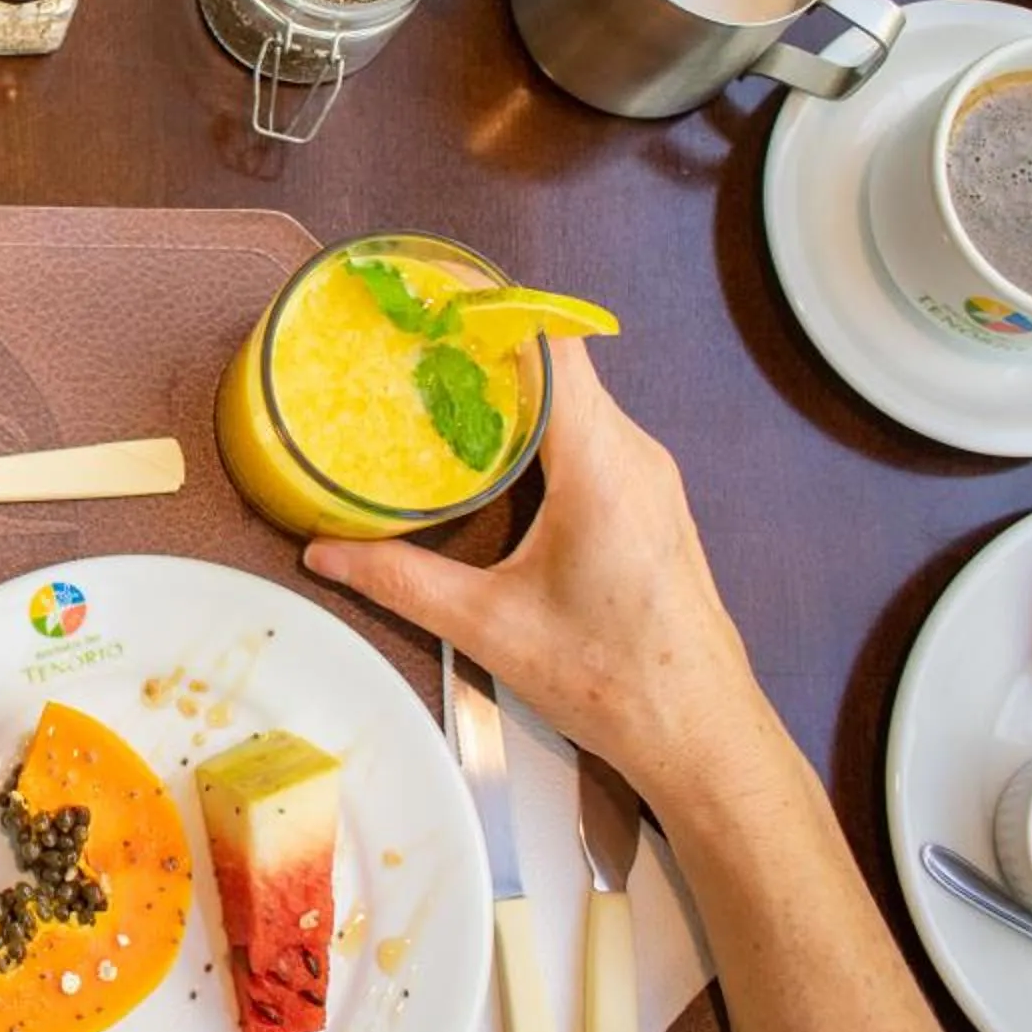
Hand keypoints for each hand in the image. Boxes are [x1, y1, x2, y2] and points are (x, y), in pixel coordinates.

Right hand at [301, 340, 776, 810]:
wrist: (704, 734)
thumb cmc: (618, 680)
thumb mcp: (491, 627)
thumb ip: (400, 580)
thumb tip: (327, 553)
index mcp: (601, 465)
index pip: (552, 347)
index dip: (495, 309)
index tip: (436, 297)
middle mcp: (635, 456)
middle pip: (560, 364)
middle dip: (487, 347)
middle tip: (414, 345)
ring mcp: (649, 477)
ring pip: (578, 400)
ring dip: (515, 389)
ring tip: (441, 390)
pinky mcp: (650, 502)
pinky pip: (592, 433)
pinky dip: (540, 425)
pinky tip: (492, 452)